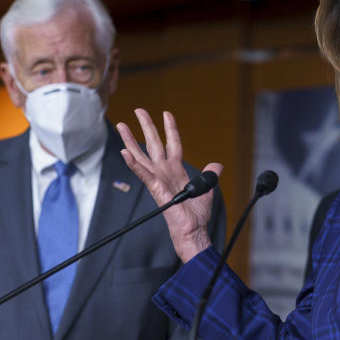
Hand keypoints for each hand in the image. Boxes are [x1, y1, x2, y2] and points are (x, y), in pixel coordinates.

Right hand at [116, 109, 221, 262]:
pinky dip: (133, 164)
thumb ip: (210, 175)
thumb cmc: (196, 214)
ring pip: (141, 155)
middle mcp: (164, 171)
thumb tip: (217, 165)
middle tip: (138, 110)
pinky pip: (143, 174)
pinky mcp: (155, 188)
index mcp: (176, 169)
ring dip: (130, 141)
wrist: (193, 229)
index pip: (172, 143)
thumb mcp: (207, 188)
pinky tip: (124, 153)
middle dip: (146, 126)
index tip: (167, 114)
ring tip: (121, 126)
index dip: (170, 129)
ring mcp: (158, 179)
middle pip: (153, 143)